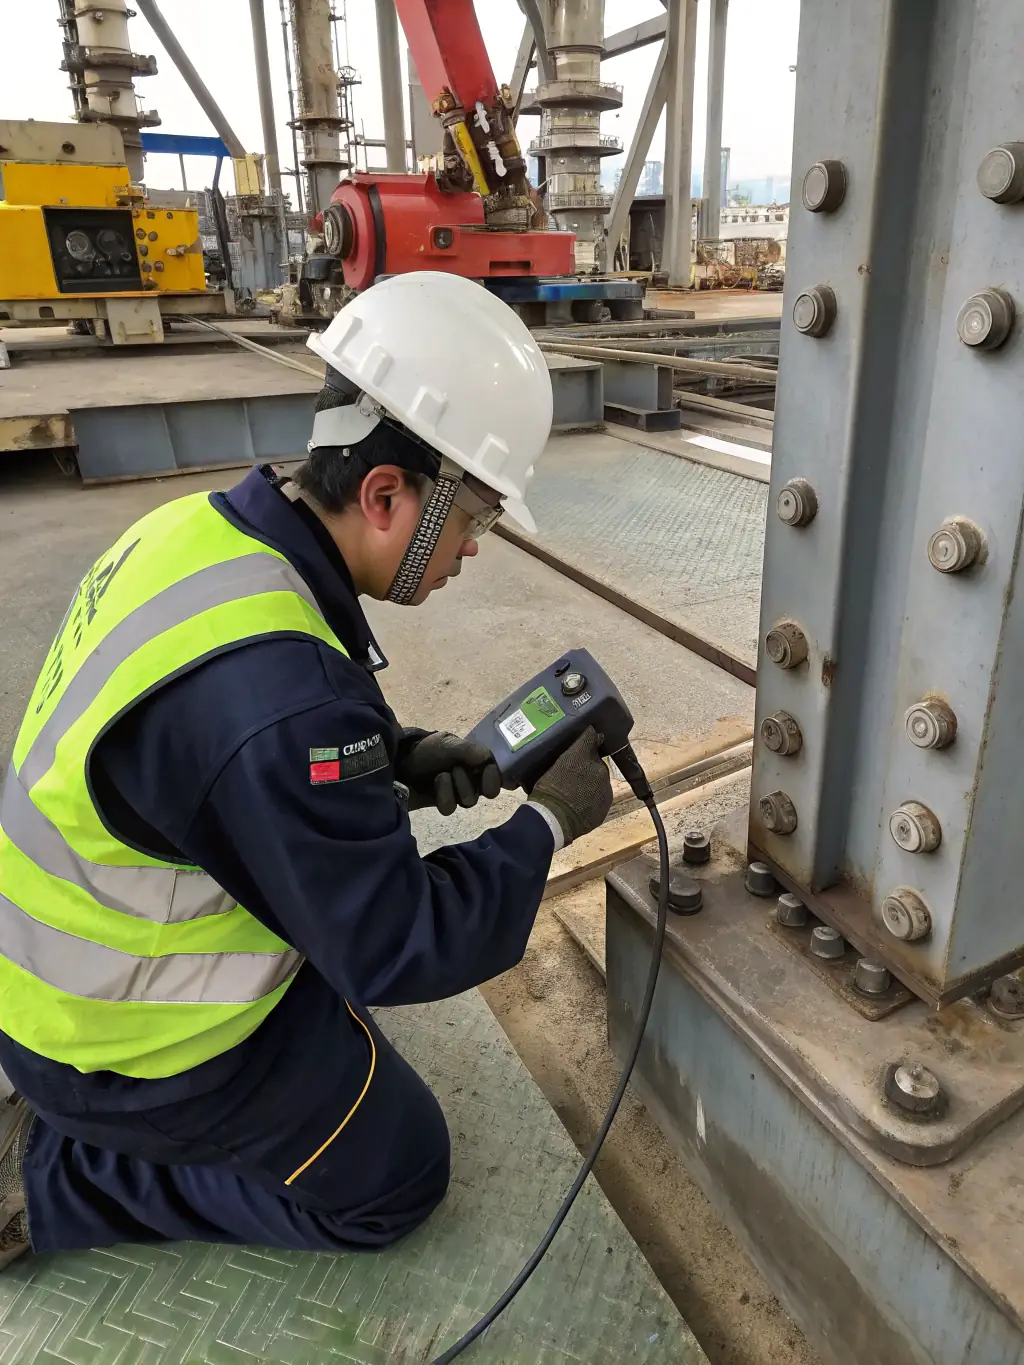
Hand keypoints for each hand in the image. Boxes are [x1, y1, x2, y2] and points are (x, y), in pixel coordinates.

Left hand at [396, 731, 501, 815]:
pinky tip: (436, 785)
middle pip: (489, 791)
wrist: (399, 762)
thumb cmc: (427, 750)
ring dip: (457, 786)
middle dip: (474, 781)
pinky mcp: (444, 804)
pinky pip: (451, 808)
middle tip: (458, 768)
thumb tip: (487, 758)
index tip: (488, 769)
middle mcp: (472, 778)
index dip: (497, 775)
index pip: (499, 774)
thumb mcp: (446, 743)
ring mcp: (458, 793)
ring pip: (470, 800)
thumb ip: (467, 750)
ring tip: (442, 775)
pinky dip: (444, 795)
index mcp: (477, 761)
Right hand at [527, 727, 612, 844]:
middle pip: (597, 761)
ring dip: (593, 781)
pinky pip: (602, 795)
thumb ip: (569, 756)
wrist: (552, 819)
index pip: (590, 736)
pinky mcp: (607, 803)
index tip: (584, 740)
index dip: (588, 738)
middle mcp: (598, 767)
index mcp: (581, 755)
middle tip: (574, 773)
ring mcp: (605, 787)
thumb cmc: (546, 790)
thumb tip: (578, 749)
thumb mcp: (552, 766)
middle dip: (589, 765)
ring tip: (577, 791)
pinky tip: (582, 803)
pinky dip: (594, 797)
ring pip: (601, 779)